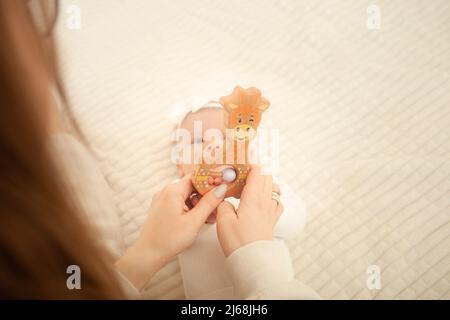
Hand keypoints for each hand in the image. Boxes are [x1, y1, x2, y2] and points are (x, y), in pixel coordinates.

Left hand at [115, 175, 226, 289]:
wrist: (148, 254)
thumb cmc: (169, 239)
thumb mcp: (194, 221)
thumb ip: (209, 203)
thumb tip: (221, 188)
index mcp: (173, 191)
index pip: (196, 177)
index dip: (210, 181)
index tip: (222, 186)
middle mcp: (166, 192)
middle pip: (192, 186)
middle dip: (206, 195)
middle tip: (218, 206)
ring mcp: (163, 200)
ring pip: (186, 195)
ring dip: (199, 204)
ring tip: (209, 217)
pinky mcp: (162, 209)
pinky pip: (180, 203)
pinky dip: (190, 208)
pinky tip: (198, 219)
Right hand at [216, 165, 282, 256]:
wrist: (253, 260)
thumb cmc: (238, 241)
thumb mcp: (223, 220)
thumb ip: (222, 204)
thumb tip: (223, 198)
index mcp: (253, 198)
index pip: (257, 173)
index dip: (250, 164)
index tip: (241, 162)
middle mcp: (265, 201)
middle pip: (267, 177)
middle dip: (256, 172)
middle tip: (242, 174)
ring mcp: (271, 211)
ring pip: (273, 188)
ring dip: (264, 183)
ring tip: (251, 186)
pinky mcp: (272, 220)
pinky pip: (277, 201)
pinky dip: (272, 195)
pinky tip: (263, 200)